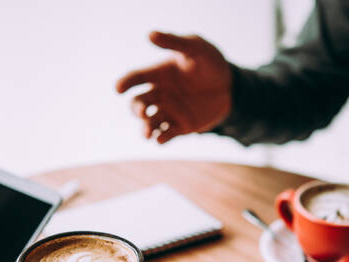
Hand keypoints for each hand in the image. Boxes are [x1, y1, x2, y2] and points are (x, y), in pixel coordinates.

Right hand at [116, 30, 231, 143]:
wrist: (230, 86)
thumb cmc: (210, 62)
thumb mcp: (196, 47)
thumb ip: (175, 42)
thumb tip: (150, 34)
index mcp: (158, 74)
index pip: (136, 78)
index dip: (125, 83)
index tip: (118, 89)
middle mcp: (159, 94)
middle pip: (139, 103)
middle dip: (137, 110)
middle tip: (143, 113)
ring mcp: (169, 111)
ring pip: (149, 122)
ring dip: (145, 128)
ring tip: (147, 133)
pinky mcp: (180, 126)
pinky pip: (166, 134)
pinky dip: (161, 139)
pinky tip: (160, 139)